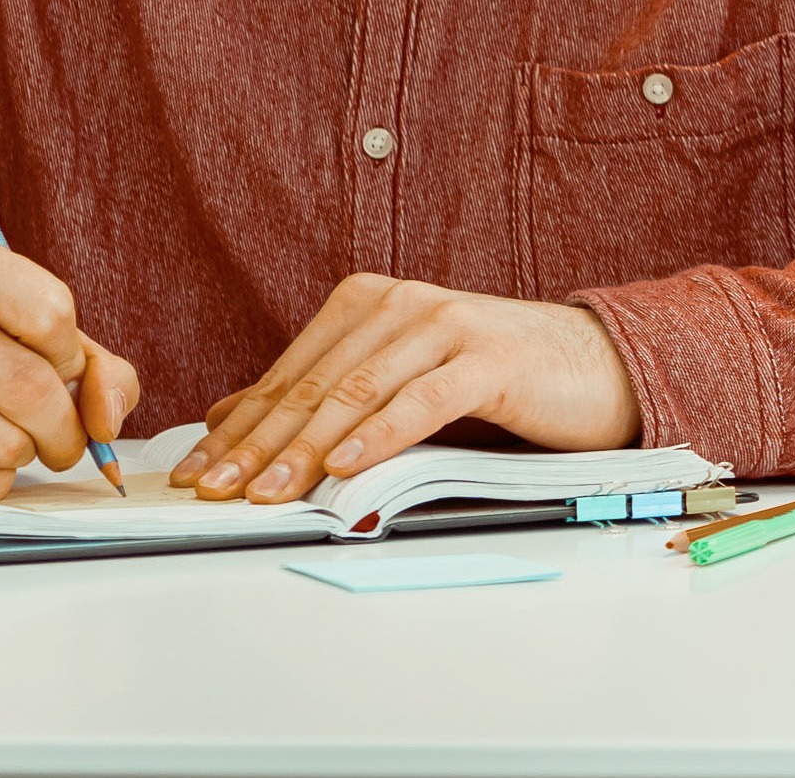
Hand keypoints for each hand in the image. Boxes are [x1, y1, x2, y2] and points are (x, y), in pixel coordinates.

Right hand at [0, 231, 142, 497]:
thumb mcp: (43, 336)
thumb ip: (99, 371)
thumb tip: (105, 424)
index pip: (52, 314)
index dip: (71, 357)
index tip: (57, 366)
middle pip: (31, 386)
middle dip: (65, 428)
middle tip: (62, 438)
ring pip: (6, 443)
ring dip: (27, 456)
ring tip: (10, 440)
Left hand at [183, 275, 640, 503]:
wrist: (599, 364)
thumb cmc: (495, 379)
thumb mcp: (397, 383)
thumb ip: (322, 393)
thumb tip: (232, 418)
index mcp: (370, 302)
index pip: (289, 375)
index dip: (238, 429)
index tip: (195, 473)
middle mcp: (402, 304)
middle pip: (314, 385)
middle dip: (258, 445)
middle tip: (215, 490)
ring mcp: (447, 325)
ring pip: (358, 393)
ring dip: (306, 448)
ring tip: (268, 491)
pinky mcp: (492, 358)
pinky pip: (423, 400)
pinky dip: (379, 435)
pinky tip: (347, 465)